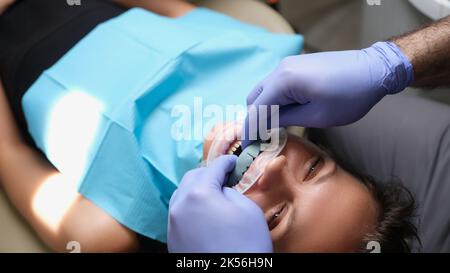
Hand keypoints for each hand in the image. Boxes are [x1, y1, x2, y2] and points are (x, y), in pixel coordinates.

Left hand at [168, 155, 271, 252]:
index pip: (212, 168)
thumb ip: (231, 192)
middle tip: (224, 177)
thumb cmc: (246, 244)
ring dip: (196, 189)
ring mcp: (173, 224)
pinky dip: (191, 207)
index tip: (233, 161)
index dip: (225, 162)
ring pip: (181, 196)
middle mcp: (179, 206)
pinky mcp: (172, 240)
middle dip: (208, 174)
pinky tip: (203, 213)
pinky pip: (179, 214)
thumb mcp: (248, 210)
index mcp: (198, 193)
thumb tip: (221, 189)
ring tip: (212, 194)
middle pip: (191, 178)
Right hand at [242, 41, 413, 145]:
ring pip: (264, 90)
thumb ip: (286, 119)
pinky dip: (275, 98)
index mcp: (284, 81)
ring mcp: (288, 64)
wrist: (374, 69)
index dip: (249, 131)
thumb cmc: (349, 97)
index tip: (247, 148)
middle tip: (263, 139)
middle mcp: (280, 69)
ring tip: (275, 127)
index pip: (256, 109)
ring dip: (265, 108)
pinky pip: (276, 84)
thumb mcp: (317, 116)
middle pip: (255, 97)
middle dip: (255, 119)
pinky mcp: (296, 64)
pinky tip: (287, 111)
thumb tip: (266, 126)